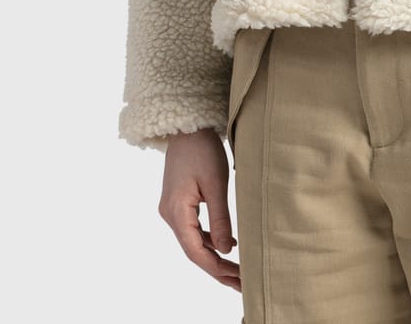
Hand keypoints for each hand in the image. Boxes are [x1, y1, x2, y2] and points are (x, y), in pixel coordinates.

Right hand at [158, 128, 240, 291]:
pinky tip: (226, 246)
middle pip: (193, 251)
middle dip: (217, 268)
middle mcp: (170, 214)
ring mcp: (172, 209)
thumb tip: (227, 251)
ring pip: (193, 242)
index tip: (237, 279)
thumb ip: (221, 219)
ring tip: (237, 271)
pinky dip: (209, 240)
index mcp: (176, 212)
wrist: (187, 126)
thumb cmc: (202, 149)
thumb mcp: (216, 184)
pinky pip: (193, 229)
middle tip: (241, 283)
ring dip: (214, 256)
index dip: (216, 268)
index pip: (195, 251)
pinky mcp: (179, 203)